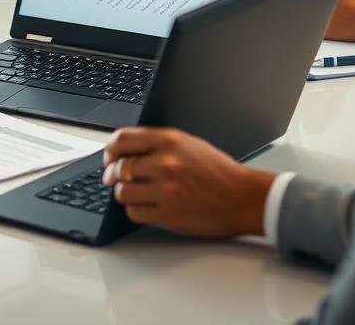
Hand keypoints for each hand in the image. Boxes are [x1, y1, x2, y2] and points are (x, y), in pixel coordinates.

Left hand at [102, 127, 274, 238]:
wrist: (245, 197)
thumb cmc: (218, 171)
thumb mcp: (188, 144)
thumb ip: (157, 144)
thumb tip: (126, 150)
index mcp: (168, 141)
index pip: (121, 140)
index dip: (109, 150)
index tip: (109, 157)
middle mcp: (164, 163)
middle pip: (118, 168)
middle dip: (112, 174)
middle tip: (114, 178)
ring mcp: (166, 189)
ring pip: (122, 192)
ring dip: (123, 193)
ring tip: (132, 193)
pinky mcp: (169, 214)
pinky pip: (135, 212)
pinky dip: (135, 210)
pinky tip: (144, 206)